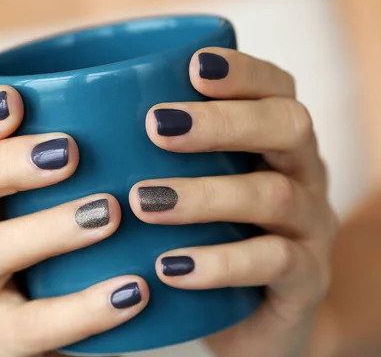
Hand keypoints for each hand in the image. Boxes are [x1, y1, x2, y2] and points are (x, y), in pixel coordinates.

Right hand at [0, 86, 148, 356]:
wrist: (33, 323)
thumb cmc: (53, 239)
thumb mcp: (53, 191)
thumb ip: (78, 147)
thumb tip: (151, 87)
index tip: (17, 98)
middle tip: (68, 151)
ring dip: (46, 228)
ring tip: (108, 213)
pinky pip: (31, 328)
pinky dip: (83, 309)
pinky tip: (135, 290)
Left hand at [130, 48, 337, 356]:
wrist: (252, 314)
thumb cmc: (208, 234)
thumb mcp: (191, 185)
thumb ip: (157, 153)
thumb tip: (68, 112)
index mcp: (278, 141)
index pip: (276, 88)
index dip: (242, 72)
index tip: (192, 66)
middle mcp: (304, 173)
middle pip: (288, 127)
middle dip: (223, 122)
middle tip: (157, 127)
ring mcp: (311, 226)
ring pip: (274, 196)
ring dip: (205, 194)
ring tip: (144, 201)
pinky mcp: (307, 280)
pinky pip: (273, 263)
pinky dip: (219, 262)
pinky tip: (168, 266)